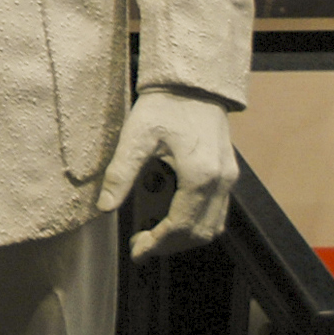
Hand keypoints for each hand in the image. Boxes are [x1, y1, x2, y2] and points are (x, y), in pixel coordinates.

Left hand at [98, 89, 235, 259]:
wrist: (193, 83)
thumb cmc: (164, 106)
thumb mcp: (135, 136)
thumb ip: (121, 173)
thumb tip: (104, 207)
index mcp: (200, 176)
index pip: (181, 226)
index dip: (158, 244)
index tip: (136, 251)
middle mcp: (221, 182)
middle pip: (201, 232)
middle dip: (170, 245)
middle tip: (141, 247)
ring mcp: (228, 179)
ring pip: (214, 226)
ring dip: (185, 238)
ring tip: (154, 237)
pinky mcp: (228, 173)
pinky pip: (218, 211)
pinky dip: (197, 224)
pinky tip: (173, 220)